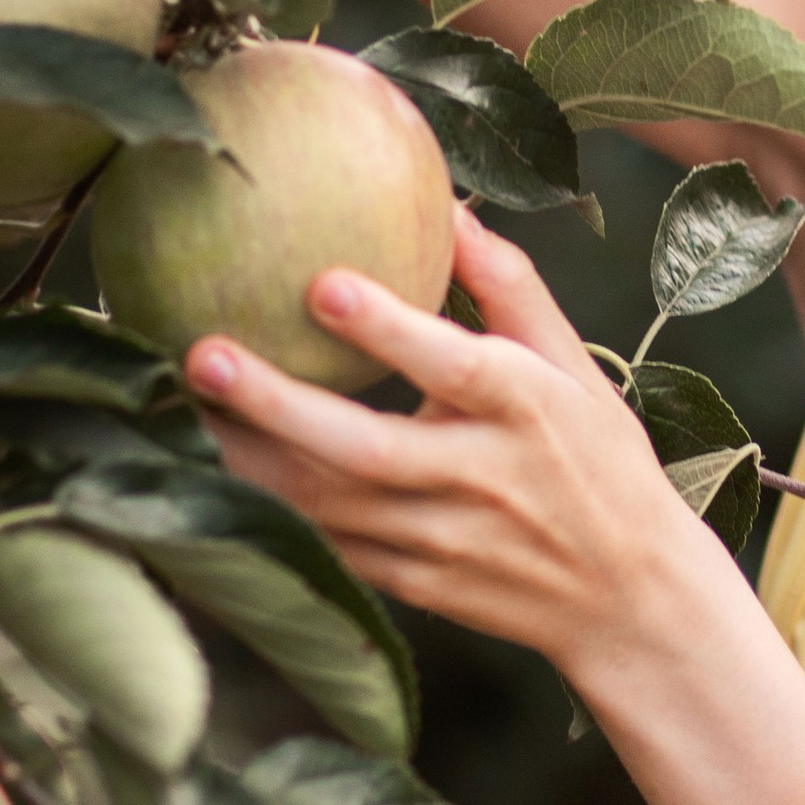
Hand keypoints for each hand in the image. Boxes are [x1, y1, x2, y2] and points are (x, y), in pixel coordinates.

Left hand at [183, 205, 709, 675]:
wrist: (628, 599)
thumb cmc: (599, 463)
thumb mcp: (575, 368)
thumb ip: (510, 288)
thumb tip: (448, 205)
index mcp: (527, 411)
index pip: (453, 366)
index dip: (388, 329)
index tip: (320, 282)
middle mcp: (482, 480)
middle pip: (366, 448)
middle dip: (276, 404)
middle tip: (201, 353)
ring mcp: (441, 542)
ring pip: (325, 504)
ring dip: (245, 457)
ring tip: (177, 404)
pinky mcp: (410, 584)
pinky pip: (323, 544)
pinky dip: (264, 507)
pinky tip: (208, 464)